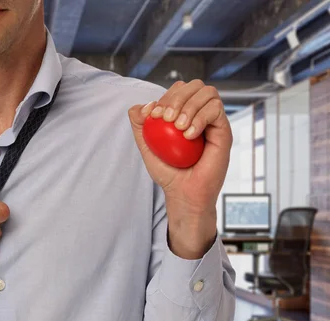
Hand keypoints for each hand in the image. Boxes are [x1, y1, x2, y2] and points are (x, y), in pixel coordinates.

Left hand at [128, 80, 232, 257]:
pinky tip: (189, 135)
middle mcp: (201, 113)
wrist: (184, 192)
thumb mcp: (147, 147)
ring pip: (208, 93)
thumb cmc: (168, 172)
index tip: (153, 115)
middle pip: (195, 85)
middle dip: (177, 97)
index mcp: (184, 113)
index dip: (166, 96)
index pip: (179, 89)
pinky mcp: (224, 130)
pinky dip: (200, 118)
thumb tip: (141, 106)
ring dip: (190, 106)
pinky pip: (216, 110)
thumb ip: (140, 126)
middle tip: (166, 119)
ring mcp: (214, 121)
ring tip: (179, 128)